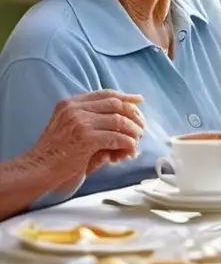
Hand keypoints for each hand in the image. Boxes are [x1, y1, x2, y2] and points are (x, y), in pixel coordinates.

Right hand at [27, 91, 144, 192]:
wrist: (36, 169)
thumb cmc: (54, 154)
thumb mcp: (69, 129)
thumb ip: (93, 124)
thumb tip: (122, 129)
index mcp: (70, 103)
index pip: (104, 94)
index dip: (125, 96)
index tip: (138, 100)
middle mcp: (75, 108)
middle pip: (115, 104)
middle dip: (133, 115)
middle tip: (141, 127)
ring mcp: (80, 122)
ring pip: (118, 120)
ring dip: (132, 132)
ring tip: (137, 141)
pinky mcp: (85, 138)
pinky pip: (116, 137)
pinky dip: (127, 144)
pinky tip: (129, 150)